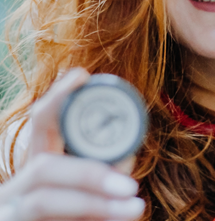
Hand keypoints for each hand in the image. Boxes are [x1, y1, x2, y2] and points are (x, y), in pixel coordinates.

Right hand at [0, 68, 144, 220]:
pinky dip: (92, 220)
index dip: (58, 98)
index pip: (41, 123)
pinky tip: (122, 218)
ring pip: (43, 201)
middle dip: (88, 174)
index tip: (81, 75)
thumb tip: (128, 156)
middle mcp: (18, 184)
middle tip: (130, 186)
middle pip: (41, 167)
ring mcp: (12, 210)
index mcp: (37, 163)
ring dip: (93, 205)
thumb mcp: (92, 189)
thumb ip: (105, 171)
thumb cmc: (74, 213)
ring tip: (135, 209)